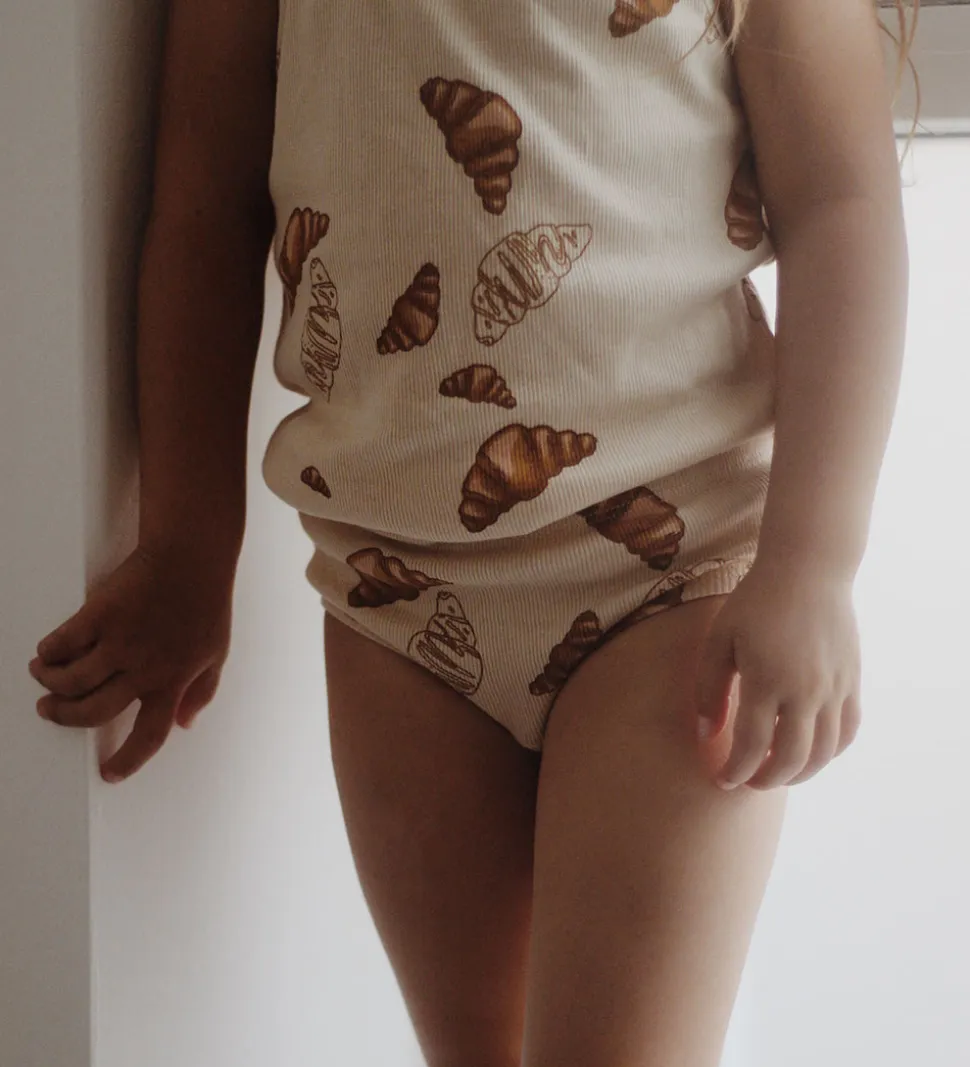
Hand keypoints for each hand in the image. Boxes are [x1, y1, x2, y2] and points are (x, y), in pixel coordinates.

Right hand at [27, 542, 235, 783]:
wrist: (192, 555)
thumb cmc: (206, 601)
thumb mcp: (216, 652)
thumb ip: (202, 691)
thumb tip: (186, 723)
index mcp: (175, 681)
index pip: (150, 735)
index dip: (128, 761)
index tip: (109, 773)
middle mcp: (145, 669)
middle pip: (94, 713)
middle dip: (67, 719)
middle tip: (53, 712)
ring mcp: (120, 642)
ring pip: (71, 681)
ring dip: (50, 685)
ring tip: (43, 679)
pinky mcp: (99, 615)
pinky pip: (62, 644)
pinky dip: (48, 652)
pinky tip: (46, 652)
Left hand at [694, 556, 862, 789]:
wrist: (808, 569)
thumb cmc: (755, 601)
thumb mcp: (720, 639)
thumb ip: (710, 689)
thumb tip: (705, 735)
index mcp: (767, 680)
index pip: (752, 746)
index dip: (736, 770)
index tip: (722, 780)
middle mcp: (805, 691)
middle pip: (791, 759)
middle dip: (766, 779)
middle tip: (748, 782)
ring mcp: (834, 688)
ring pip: (824, 752)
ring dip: (800, 773)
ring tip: (777, 773)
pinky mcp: (852, 681)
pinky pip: (848, 731)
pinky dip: (831, 752)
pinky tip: (812, 753)